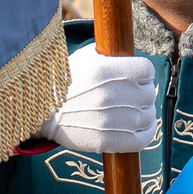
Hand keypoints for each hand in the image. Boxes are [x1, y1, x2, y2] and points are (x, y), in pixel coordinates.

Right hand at [40, 48, 155, 153]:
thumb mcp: (85, 58)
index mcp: (106, 70)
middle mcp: (111, 94)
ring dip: (143, 113)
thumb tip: (129, 53)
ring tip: (133, 112)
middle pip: (149, 94)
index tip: (137, 78)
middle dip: (142, 93)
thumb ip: (110, 54)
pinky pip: (142, 138)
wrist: (43, 112)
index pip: (147, 70)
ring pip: (148, 116)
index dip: (143, 74)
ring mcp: (111, 119)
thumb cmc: (66, 83)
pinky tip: (138, 128)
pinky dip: (145, 133)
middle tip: (132, 96)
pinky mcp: (109, 140)